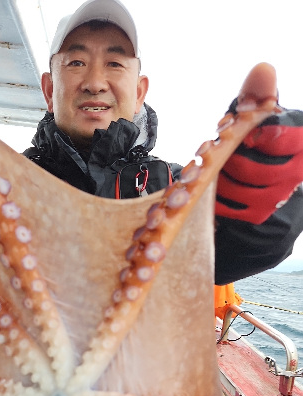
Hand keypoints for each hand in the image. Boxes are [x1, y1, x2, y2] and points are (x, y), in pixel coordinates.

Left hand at [216, 63, 302, 223]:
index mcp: (300, 142)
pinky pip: (231, 209)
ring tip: (215, 170)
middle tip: (219, 154)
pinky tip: (213, 189)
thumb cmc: (259, 145)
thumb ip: (259, 95)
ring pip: (239, 188)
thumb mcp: (258, 117)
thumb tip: (263, 68)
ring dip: (220, 178)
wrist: (264, 187)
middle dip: (229, 159)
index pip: (275, 137)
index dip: (250, 136)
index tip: (238, 134)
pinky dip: (216, 198)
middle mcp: (296, 171)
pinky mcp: (261, 216)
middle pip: (251, 166)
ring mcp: (278, 197)